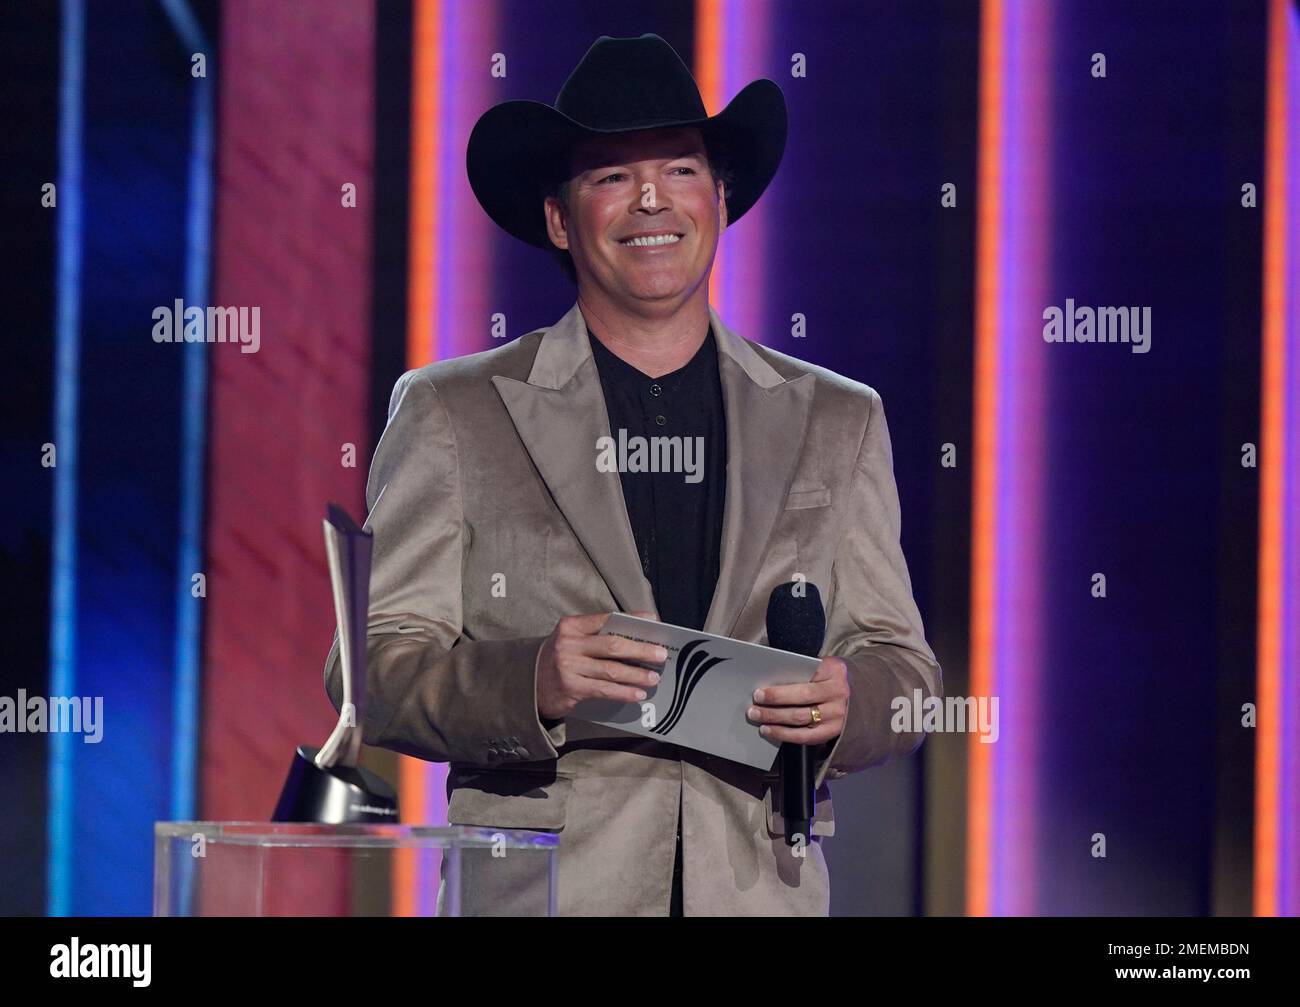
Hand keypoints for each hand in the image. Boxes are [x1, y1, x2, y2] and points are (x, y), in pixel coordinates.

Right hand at [536, 611, 665, 720]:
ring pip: (611, 670)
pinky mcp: (571, 688)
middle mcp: (568, 644)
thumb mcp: (571, 640)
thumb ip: (596, 636)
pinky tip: (637, 695)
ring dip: (636, 675)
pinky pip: (604, 690)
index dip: (632, 619)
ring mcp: (568, 667)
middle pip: (613, 645)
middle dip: (640, 650)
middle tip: (660, 655)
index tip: (653, 621)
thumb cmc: (558, 659)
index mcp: (571, 626)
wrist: (528, 684)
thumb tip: (635, 639)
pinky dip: (623, 692)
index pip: (607, 619)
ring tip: (653, 678)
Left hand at [747, 656, 848, 745]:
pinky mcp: (834, 731)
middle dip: (774, 701)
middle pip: (801, 698)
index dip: (781, 687)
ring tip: (757, 716)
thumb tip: (770, 677)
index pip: (804, 677)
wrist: (859, 695)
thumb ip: (802, 670)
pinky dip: (785, 734)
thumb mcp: (822, 667)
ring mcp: (838, 714)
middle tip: (754, 703)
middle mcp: (838, 692)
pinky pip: (806, 736)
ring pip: (801, 718)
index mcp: (834, 670)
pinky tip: (770, 731)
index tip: (760, 691)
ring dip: (775, 718)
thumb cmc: (829, 678)